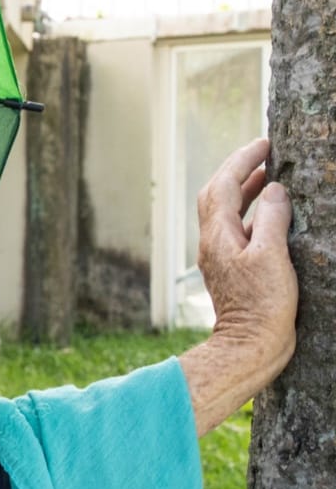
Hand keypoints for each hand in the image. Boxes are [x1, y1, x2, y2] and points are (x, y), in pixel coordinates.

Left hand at [180, 138, 297, 433]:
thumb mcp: (272, 256)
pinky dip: (251, 212)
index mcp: (219, 236)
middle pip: (217, 195)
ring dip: (244, 190)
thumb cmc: (263, 305)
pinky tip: (270, 212)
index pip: (224, 186)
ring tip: (269, 175)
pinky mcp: (231, 269)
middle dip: (238, 170)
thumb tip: (275, 190)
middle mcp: (213, 243)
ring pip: (226, 212)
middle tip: (264, 152)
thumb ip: (272, 219)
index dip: (242, 161)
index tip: (264, 144)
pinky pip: (236, 229)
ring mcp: (220, 257)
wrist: (250, 345)